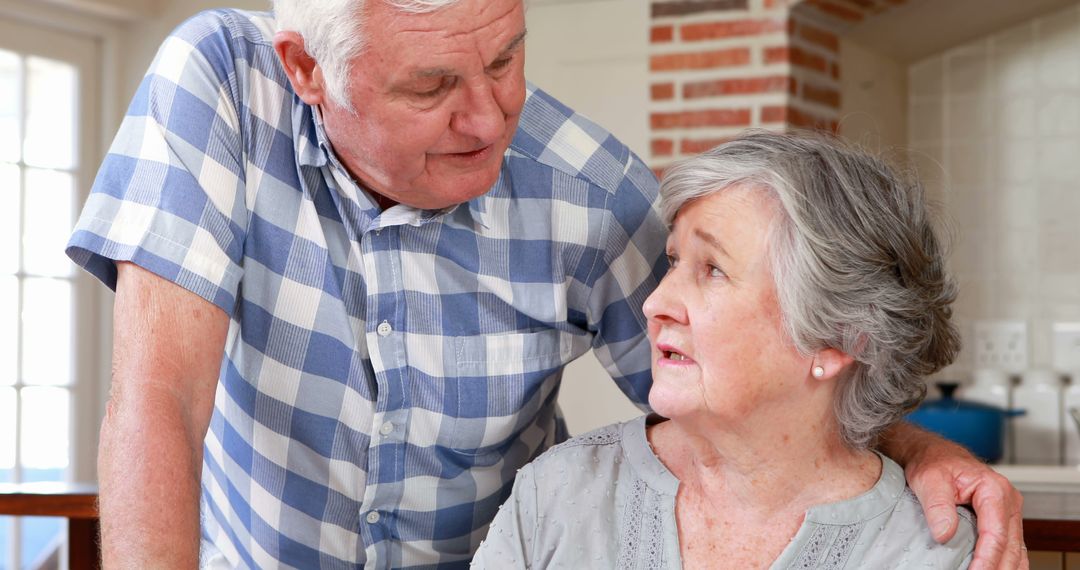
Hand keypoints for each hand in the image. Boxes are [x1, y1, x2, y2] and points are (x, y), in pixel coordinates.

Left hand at [905, 443, 1027, 569]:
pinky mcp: (1003, 521)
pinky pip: (1011, 548)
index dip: (986, 559)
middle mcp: (1008, 501)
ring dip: (1004, 568)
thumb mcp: (928, 479)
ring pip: (1015, 551)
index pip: (995, 535)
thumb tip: (945, 534)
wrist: (933, 453)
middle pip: (1010, 547)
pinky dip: (1005, 563)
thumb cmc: (933, 462)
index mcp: (994, 489)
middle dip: (996, 568)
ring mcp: (1008, 512)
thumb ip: (938, 506)